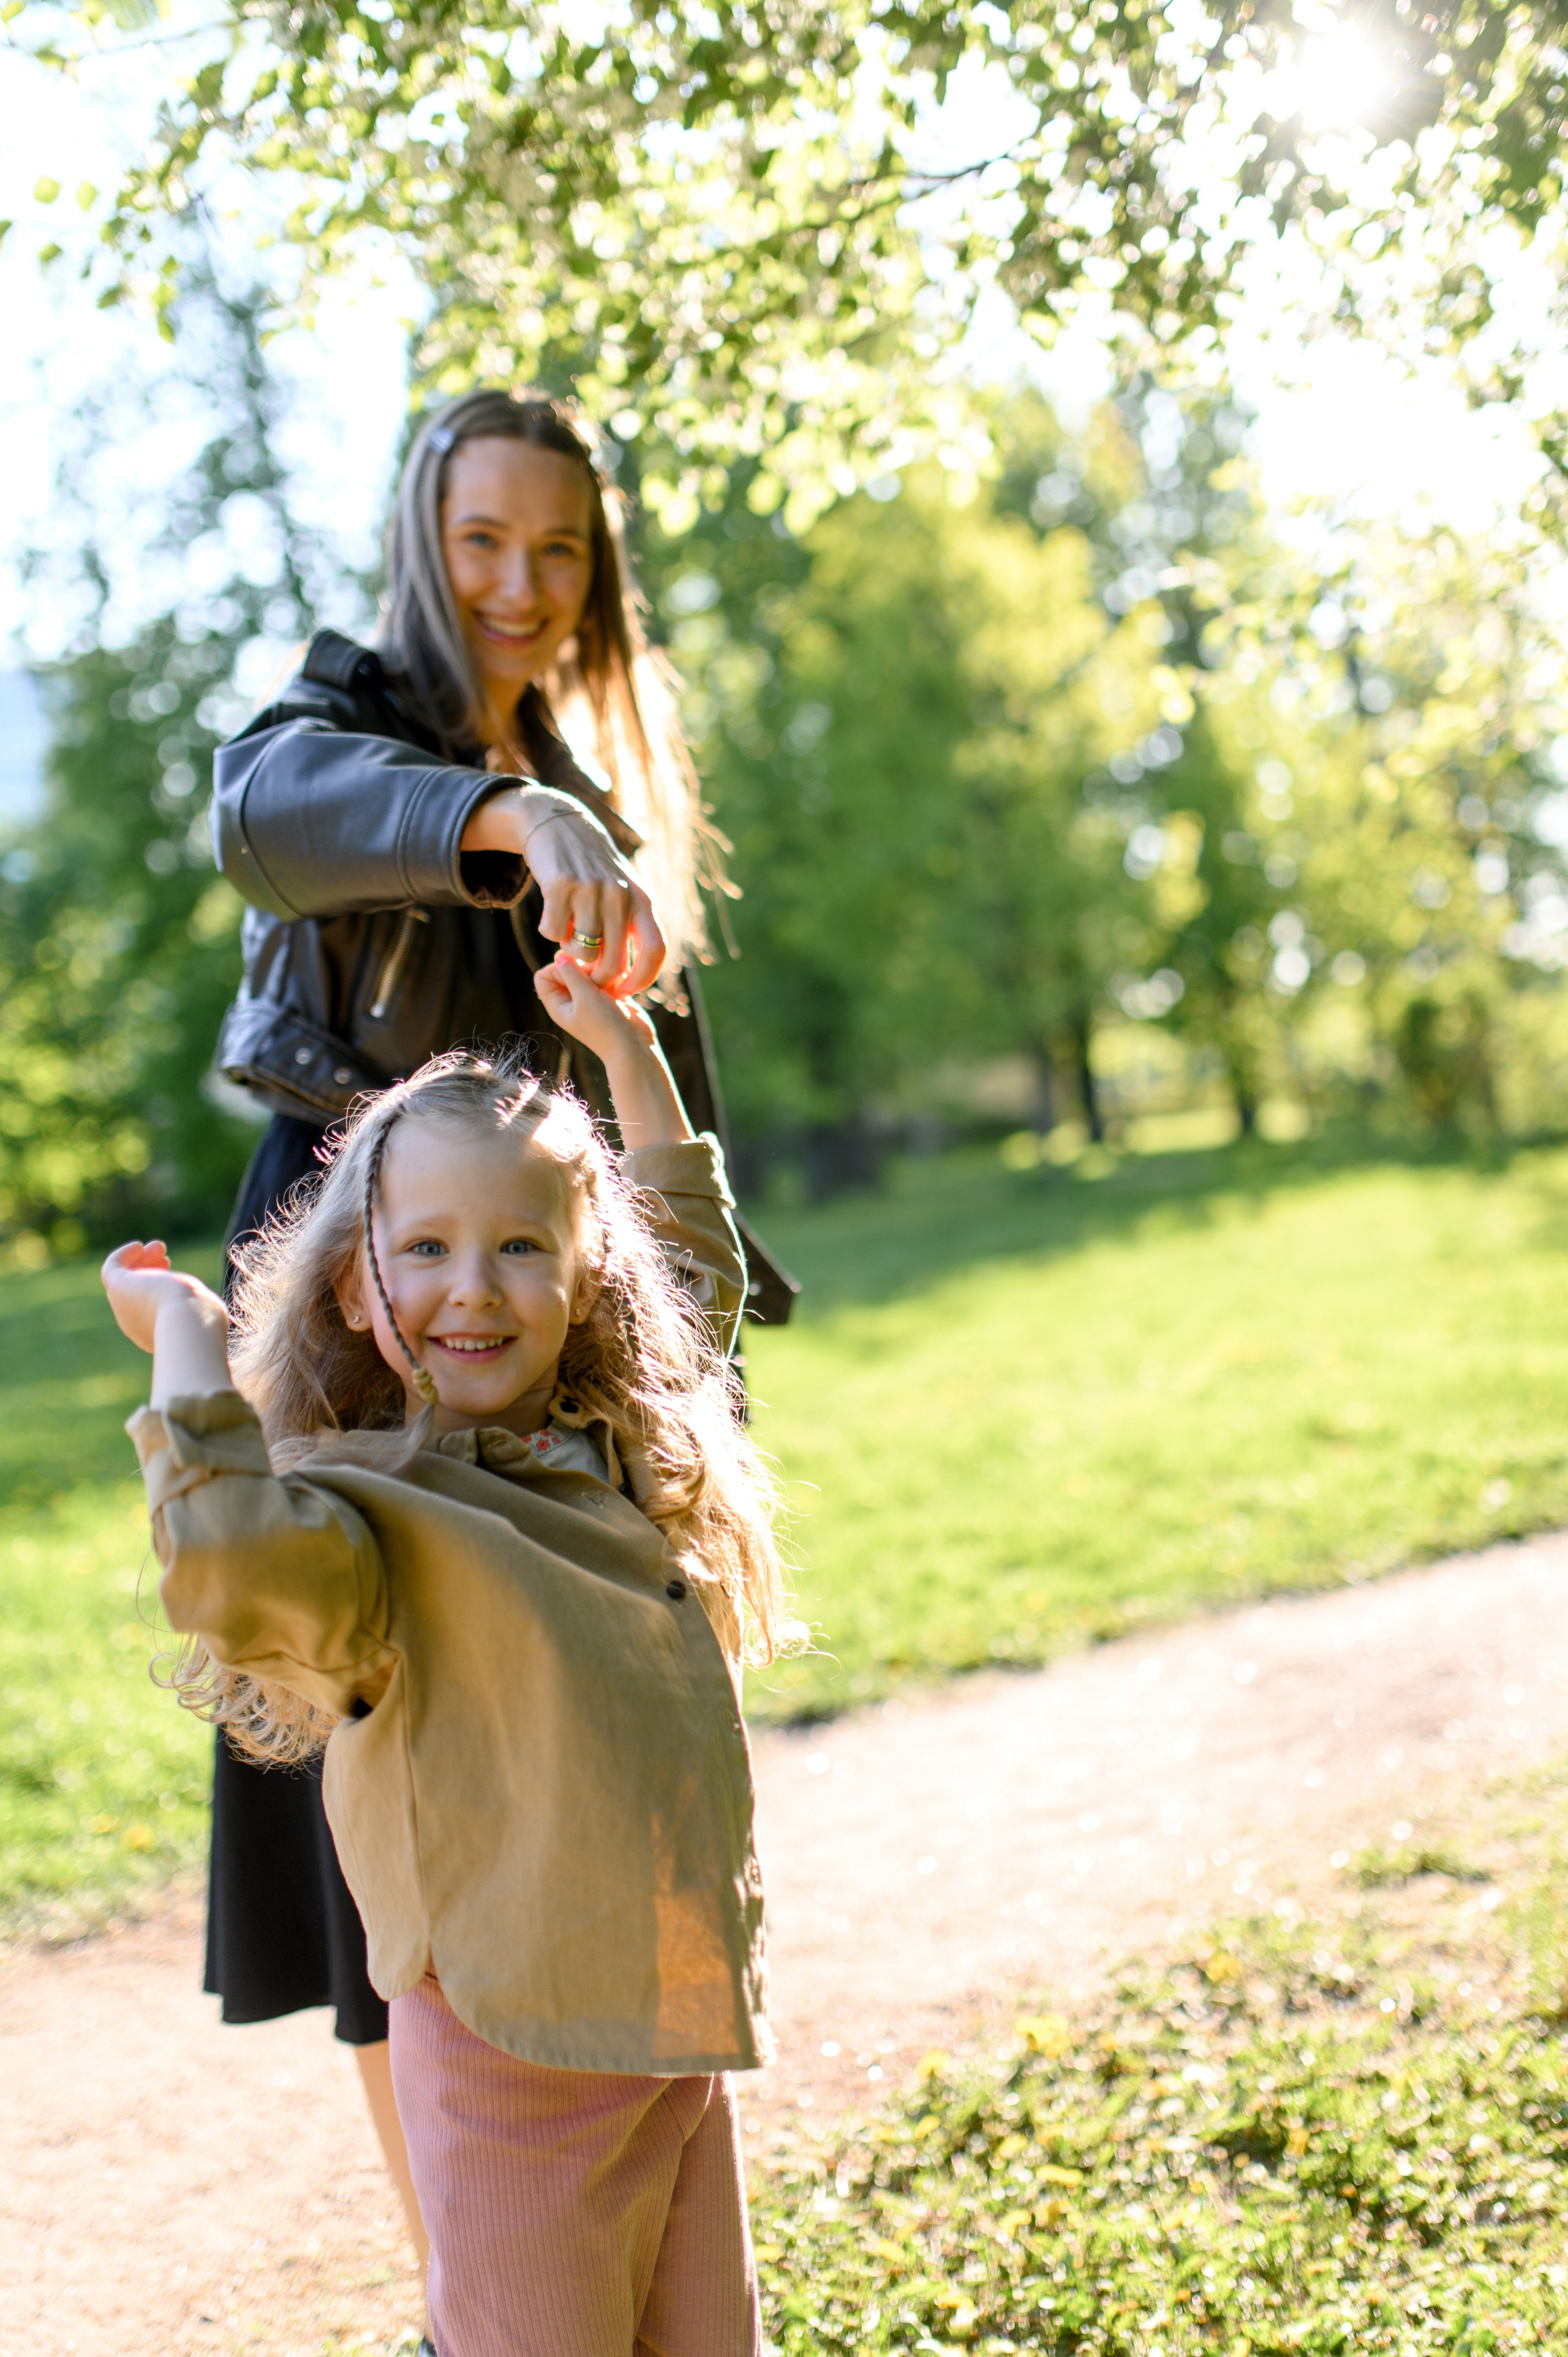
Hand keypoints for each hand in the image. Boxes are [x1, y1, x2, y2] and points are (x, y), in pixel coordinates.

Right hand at [102, 1241, 227, 1355]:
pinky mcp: (117, 1289)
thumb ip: (204, 1311)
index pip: (149, 1310)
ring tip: (159, 1247)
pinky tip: (138, 1246)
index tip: (175, 1274)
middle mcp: (136, 1324)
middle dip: (148, 1272)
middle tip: (164, 1256)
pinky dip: (122, 1255)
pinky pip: (112, 1269)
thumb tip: (209, 1306)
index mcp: (155, 1334)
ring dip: (140, 1261)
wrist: (188, 1321)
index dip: (158, 1287)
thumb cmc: (201, 1317)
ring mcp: (124, 1307)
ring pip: (125, 1281)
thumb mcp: (206, 1313)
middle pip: (135, 1294)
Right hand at [463, 786, 666, 995]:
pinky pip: (552, 932)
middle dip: (597, 977)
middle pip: (613, 961)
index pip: (656, 950)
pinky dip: (549, 931)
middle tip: (584, 973)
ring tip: (568, 933)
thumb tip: (623, 977)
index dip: (642, 980)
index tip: (623, 991)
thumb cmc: (592, 869)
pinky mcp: (560, 885)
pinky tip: (553, 913)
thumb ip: (629, 927)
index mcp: (642, 899)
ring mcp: (591, 889)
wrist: (559, 825)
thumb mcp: (623, 891)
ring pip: (581, 951)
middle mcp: (621, 894)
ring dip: (570, 951)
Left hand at [534, 954, 656, 1062]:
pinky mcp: (609, 995)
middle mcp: (571, 1000)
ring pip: (588, 970)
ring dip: (600, 972)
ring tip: (610, 986)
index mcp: (558, 1005)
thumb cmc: (606, 1026)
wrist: (634, 1046)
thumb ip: (570, 973)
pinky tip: (621, 989)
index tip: (575, 973)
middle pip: (567, 969)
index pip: (544, 975)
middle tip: (596, 979)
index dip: (557, 969)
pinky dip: (613, 977)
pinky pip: (606, 975)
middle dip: (582, 968)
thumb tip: (559, 954)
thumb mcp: (584, 997)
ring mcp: (591, 997)